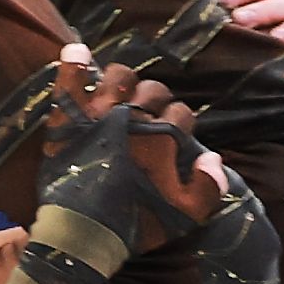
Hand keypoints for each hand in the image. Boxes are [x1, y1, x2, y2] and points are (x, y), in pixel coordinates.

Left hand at [37, 47, 230, 254]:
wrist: (84, 233)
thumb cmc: (136, 224)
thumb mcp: (185, 215)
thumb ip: (209, 186)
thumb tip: (214, 158)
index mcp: (163, 138)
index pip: (182, 113)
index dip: (179, 124)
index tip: (171, 138)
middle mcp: (133, 118)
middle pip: (154, 90)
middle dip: (156, 102)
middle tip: (146, 120)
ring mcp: (99, 114)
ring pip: (120, 75)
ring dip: (125, 82)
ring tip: (120, 96)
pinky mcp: (69, 118)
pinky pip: (71, 79)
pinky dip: (74, 61)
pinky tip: (77, 50)